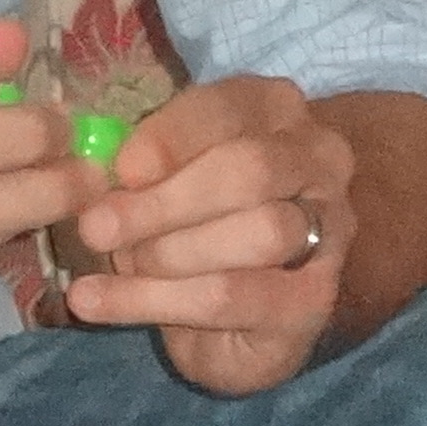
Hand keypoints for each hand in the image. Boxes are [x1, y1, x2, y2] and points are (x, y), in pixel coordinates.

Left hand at [58, 73, 354, 394]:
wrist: (233, 317)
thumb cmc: (190, 223)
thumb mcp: (161, 178)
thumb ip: (140, 168)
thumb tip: (98, 174)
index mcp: (276, 110)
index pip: (227, 108)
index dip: (171, 138)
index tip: (121, 170)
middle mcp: (317, 161)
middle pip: (250, 171)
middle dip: (166, 202)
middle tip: (97, 228)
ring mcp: (329, 232)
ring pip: (259, 233)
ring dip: (171, 253)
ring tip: (117, 263)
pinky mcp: (311, 301)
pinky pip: (233, 296)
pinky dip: (155, 300)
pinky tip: (97, 303)